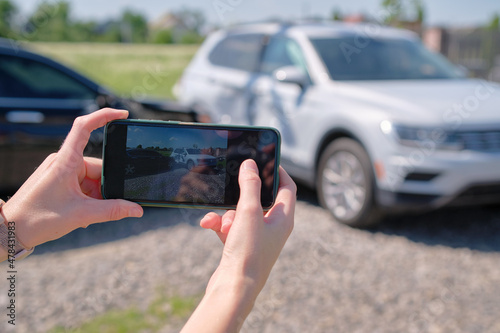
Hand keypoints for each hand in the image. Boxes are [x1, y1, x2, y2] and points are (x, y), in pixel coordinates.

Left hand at [1, 108, 142, 249]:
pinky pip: (82, 184)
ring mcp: (60, 171)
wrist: (11, 231)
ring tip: (87, 215)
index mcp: (66, 161)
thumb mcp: (82, 215)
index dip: (104, 116)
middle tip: (101, 207)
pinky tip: (83, 213)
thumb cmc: (38, 218)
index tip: (123, 115)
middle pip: (97, 166)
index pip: (85, 127)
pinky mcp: (58, 180)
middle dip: (104, 187)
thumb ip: (113, 211)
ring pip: (91, 178)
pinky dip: (87, 198)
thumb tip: (137, 210)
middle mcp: (63, 161)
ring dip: (95, 196)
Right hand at [182, 160, 295, 331]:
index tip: (264, 159)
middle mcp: (274, 227)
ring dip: (227, 213)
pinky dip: (219, 224)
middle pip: (260, 199)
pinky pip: (230, 226)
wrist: (233, 289)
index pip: (287, 187)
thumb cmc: (248, 253)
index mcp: (284, 218)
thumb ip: (250, 186)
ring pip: (241, 212)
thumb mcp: (249, 213)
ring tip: (221, 222)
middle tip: (233, 185)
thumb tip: (251, 165)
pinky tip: (208, 225)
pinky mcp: (241, 245)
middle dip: (242, 195)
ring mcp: (257, 237)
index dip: (278, 171)